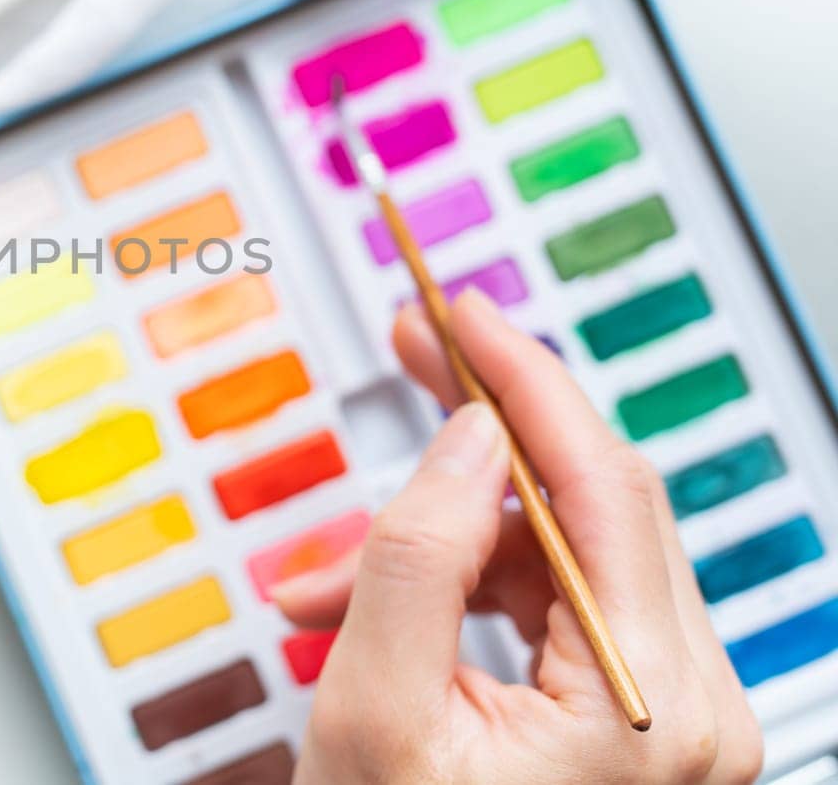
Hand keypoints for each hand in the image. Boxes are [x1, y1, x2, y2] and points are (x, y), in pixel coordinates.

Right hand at [276, 290, 761, 784]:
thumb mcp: (373, 714)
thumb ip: (416, 558)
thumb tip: (472, 436)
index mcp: (651, 708)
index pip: (596, 482)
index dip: (520, 377)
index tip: (457, 309)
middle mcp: (695, 706)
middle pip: (595, 500)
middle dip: (489, 425)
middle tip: (417, 351)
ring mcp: (679, 714)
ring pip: (568, 550)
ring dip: (452, 531)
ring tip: (332, 572)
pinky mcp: (647, 717)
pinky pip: (561, 605)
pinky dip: (472, 585)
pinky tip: (380, 606)